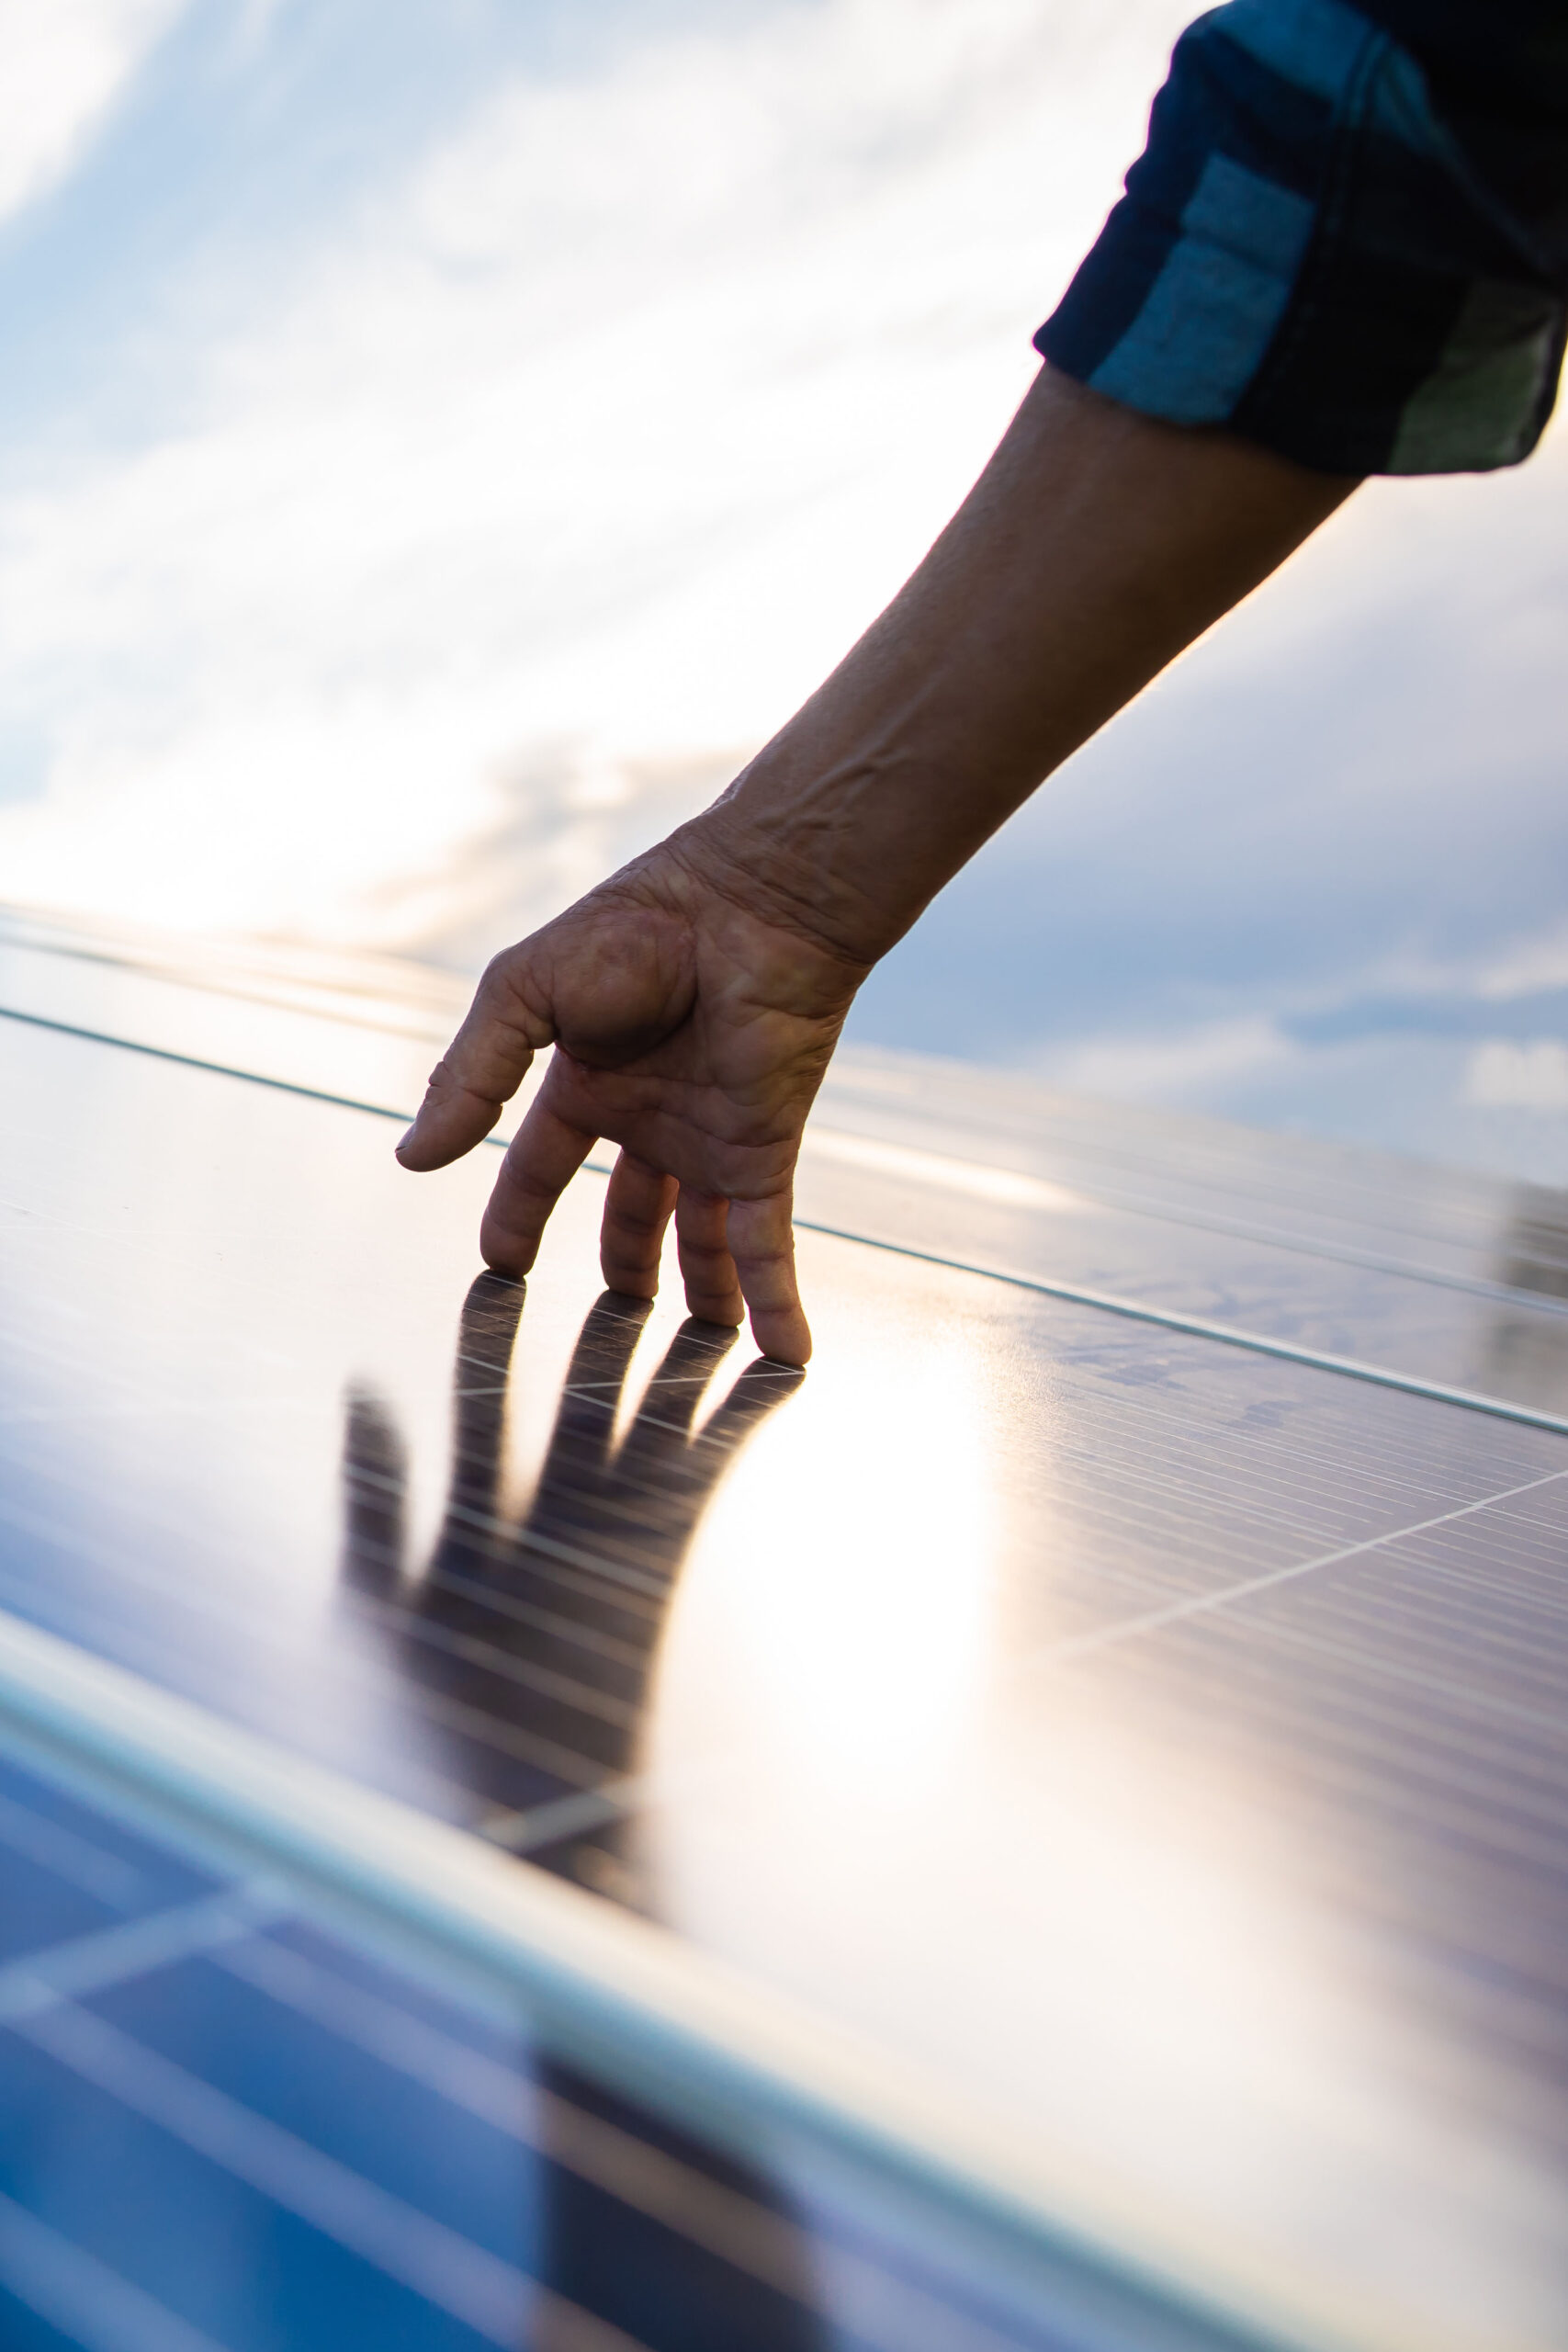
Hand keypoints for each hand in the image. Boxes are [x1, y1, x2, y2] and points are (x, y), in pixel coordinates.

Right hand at [394, 822, 867, 1364]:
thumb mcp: (524, 994)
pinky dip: (776, 1300)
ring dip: (705, 1292)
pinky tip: (787, 1352)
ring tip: (703, 1348)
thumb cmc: (638, 928)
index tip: (503, 1263)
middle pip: (633, 1210)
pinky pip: (767, 1244)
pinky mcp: (763, 1151)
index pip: (543, 1160)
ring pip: (703, 1237)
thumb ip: (470, 1076)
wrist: (748, 907)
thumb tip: (411, 1156)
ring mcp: (711, 1137)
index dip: (520, 1211)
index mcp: (589, 1074)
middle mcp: (653, 1114)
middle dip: (625, 1264)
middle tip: (615, 1319)